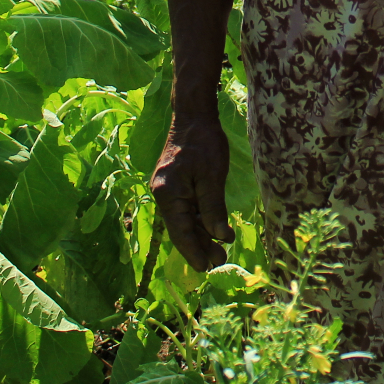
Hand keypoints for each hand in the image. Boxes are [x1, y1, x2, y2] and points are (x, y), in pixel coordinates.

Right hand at [150, 112, 233, 269]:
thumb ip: (213, 208)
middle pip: (181, 228)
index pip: (180, 231)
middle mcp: (163, 194)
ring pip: (185, 220)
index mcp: (168, 194)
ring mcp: (167, 190)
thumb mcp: (212, 176)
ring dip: (201, 234)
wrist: (193, 115)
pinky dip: (200, 220)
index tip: (205, 269)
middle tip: (219, 261)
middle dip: (200, 246)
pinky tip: (213, 230)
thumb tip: (218, 237)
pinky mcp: (175, 185)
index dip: (193, 252)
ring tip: (219, 250)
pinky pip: (187, 208)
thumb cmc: (204, 142)